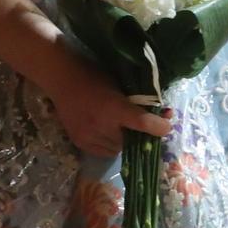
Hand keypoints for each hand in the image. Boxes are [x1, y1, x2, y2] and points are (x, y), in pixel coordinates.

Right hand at [44, 51, 172, 157]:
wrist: (60, 78)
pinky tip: (109, 133)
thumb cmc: (92, 75)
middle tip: (144, 127)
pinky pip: (103, 152)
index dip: (159, 126)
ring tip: (121, 128)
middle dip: (140, 135)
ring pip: (117, 149)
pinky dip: (110, 145)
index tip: (166, 126)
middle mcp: (101, 126)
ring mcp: (89, 137)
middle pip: (131, 141)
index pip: (142, 123)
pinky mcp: (80, 143)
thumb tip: (157, 110)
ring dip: (124, 141)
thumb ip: (134, 100)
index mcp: (113, 107)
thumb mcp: (117, 84)